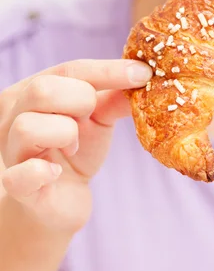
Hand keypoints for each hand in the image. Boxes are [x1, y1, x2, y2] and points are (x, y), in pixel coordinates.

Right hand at [0, 59, 151, 231]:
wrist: (61, 200)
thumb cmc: (77, 150)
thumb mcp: (98, 118)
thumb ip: (115, 97)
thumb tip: (143, 77)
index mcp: (34, 90)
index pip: (69, 70)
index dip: (108, 71)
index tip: (143, 73)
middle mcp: (13, 115)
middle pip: (42, 89)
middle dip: (80, 100)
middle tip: (90, 117)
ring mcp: (11, 151)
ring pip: (29, 127)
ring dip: (64, 134)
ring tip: (73, 146)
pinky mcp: (17, 187)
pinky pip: (19, 175)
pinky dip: (40, 172)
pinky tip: (56, 172)